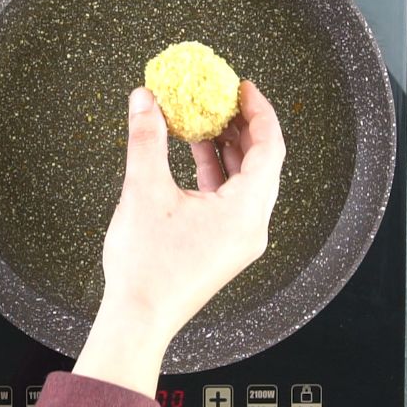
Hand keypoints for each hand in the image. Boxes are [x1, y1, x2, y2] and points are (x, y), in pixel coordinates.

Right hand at [72, 81, 284, 396]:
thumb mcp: (143, 191)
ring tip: (205, 119)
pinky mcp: (223, 248)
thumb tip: (145, 99)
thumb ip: (146, 139)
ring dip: (228, 149)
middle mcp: (251, 227)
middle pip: (263, 164)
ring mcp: (239, 240)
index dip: (259, 112)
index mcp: (244, 212)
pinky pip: (231, 199)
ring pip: (246, 182)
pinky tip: (193, 154)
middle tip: (224, 99)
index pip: (270, 148)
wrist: (137, 319)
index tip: (243, 87)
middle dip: (243, 127)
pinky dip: (217, 173)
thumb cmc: (145, 267)